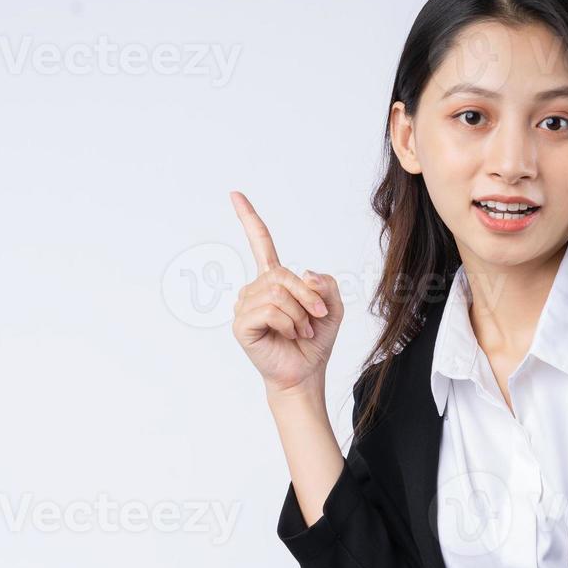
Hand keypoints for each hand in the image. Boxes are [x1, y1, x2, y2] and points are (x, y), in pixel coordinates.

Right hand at [230, 191, 343, 396]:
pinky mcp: (241, 324)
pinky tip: (288, 336)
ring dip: (300, 315)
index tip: (234, 194)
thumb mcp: (333, 307)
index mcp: (274, 281)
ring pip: (279, 293)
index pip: (260, 243)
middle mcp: (255, 289)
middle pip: (283, 274)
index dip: (248, 218)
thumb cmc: (314, 341)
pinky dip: (288, 323)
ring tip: (302, 331)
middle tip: (318, 319)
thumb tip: (303, 273)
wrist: (305, 373)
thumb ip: (325, 284)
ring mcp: (245, 306)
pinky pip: (271, 310)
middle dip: (309, 296)